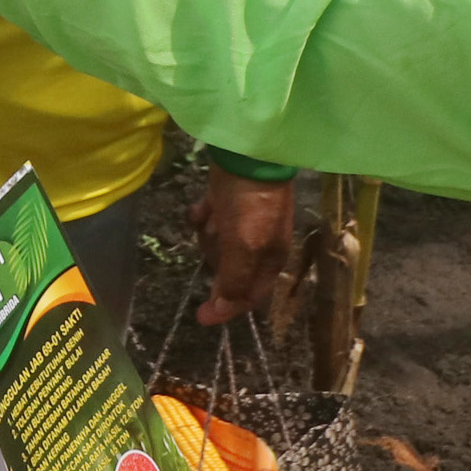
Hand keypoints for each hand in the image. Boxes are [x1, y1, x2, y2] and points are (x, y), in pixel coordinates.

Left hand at [191, 171, 296, 323]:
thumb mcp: (245, 247)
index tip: (200, 316)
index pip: (248, 296)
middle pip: (228, 270)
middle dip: (216, 257)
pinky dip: (202, 216)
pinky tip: (202, 206)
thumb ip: (234, 281)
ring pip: (215, 246)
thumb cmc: (251, 204)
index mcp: (269, 260)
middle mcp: (257, 246)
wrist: (248, 153)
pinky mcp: (226, 204)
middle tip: (215, 236)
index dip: (226, 308)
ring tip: (213, 215)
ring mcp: (242, 224)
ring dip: (209, 234)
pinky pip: (207, 220)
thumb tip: (221, 312)